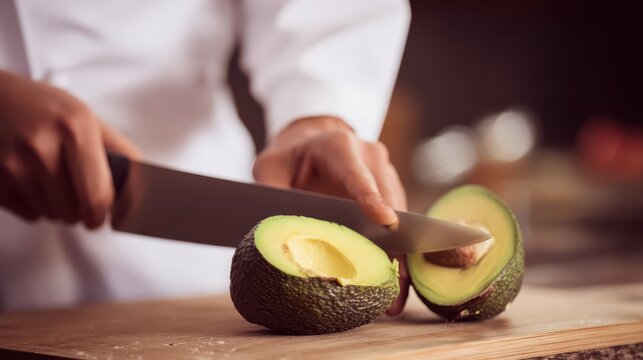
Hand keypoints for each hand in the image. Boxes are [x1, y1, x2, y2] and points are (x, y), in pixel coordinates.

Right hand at [0, 70, 139, 227]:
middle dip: (89, 214)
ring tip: (57, 182)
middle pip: (79, 212)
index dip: (110, 212)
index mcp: (75, 127)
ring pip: (56, 216)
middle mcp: (43, 145)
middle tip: (88, 204)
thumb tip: (147, 186)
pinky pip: (31, 215)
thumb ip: (119, 151)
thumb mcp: (87, 118)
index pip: (100, 194)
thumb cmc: (44, 108)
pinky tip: (35, 182)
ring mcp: (15, 164)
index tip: (113, 216)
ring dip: (63, 208)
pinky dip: (38, 206)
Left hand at [253, 116, 408, 314]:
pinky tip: (391, 282)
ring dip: (399, 254)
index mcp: (339, 148)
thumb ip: (270, 190)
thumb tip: (276, 225)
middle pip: (388, 203)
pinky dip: (396, 251)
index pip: (358, 176)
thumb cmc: (289, 157)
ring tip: (394, 294)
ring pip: (399, 216)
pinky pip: (398, 223)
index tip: (386, 223)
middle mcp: (369, 157)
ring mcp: (384, 174)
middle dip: (392, 243)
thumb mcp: (269, 166)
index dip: (372, 199)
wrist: (309, 145)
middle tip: (393, 282)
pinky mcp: (390, 192)